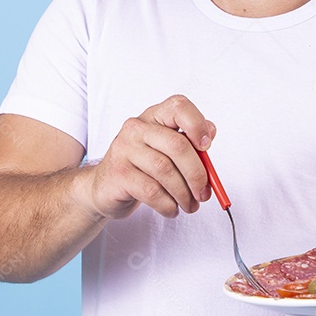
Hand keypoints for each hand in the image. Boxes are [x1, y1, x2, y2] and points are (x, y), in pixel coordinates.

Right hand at [88, 95, 215, 220]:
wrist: (104, 186)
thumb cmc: (142, 167)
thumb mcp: (166, 150)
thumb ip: (189, 142)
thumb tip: (210, 133)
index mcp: (154, 116)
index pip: (179, 107)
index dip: (197, 124)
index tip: (207, 147)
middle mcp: (137, 127)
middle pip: (178, 145)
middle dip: (197, 174)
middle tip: (204, 193)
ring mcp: (124, 149)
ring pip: (166, 171)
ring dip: (184, 194)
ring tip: (189, 205)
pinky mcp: (118, 173)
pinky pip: (152, 191)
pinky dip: (168, 204)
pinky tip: (171, 209)